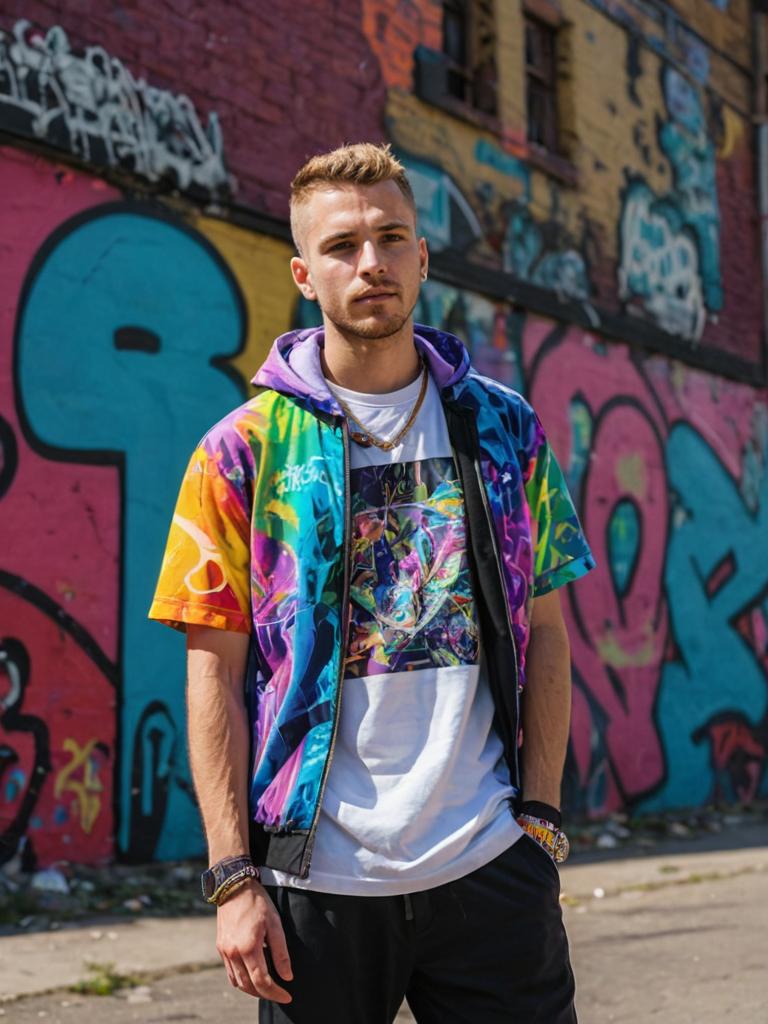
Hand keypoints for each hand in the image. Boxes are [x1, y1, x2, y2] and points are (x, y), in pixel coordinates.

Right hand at [216, 880, 292, 1002]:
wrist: (234, 885)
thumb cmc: (257, 902)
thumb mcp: (275, 924)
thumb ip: (281, 952)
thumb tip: (287, 976)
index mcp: (248, 948)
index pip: (262, 981)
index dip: (276, 993)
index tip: (287, 996)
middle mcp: (233, 953)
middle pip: (248, 986)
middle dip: (265, 994)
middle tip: (279, 993)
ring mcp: (224, 951)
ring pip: (237, 982)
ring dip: (252, 989)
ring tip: (267, 986)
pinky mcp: (220, 947)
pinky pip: (230, 972)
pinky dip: (241, 979)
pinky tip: (251, 973)